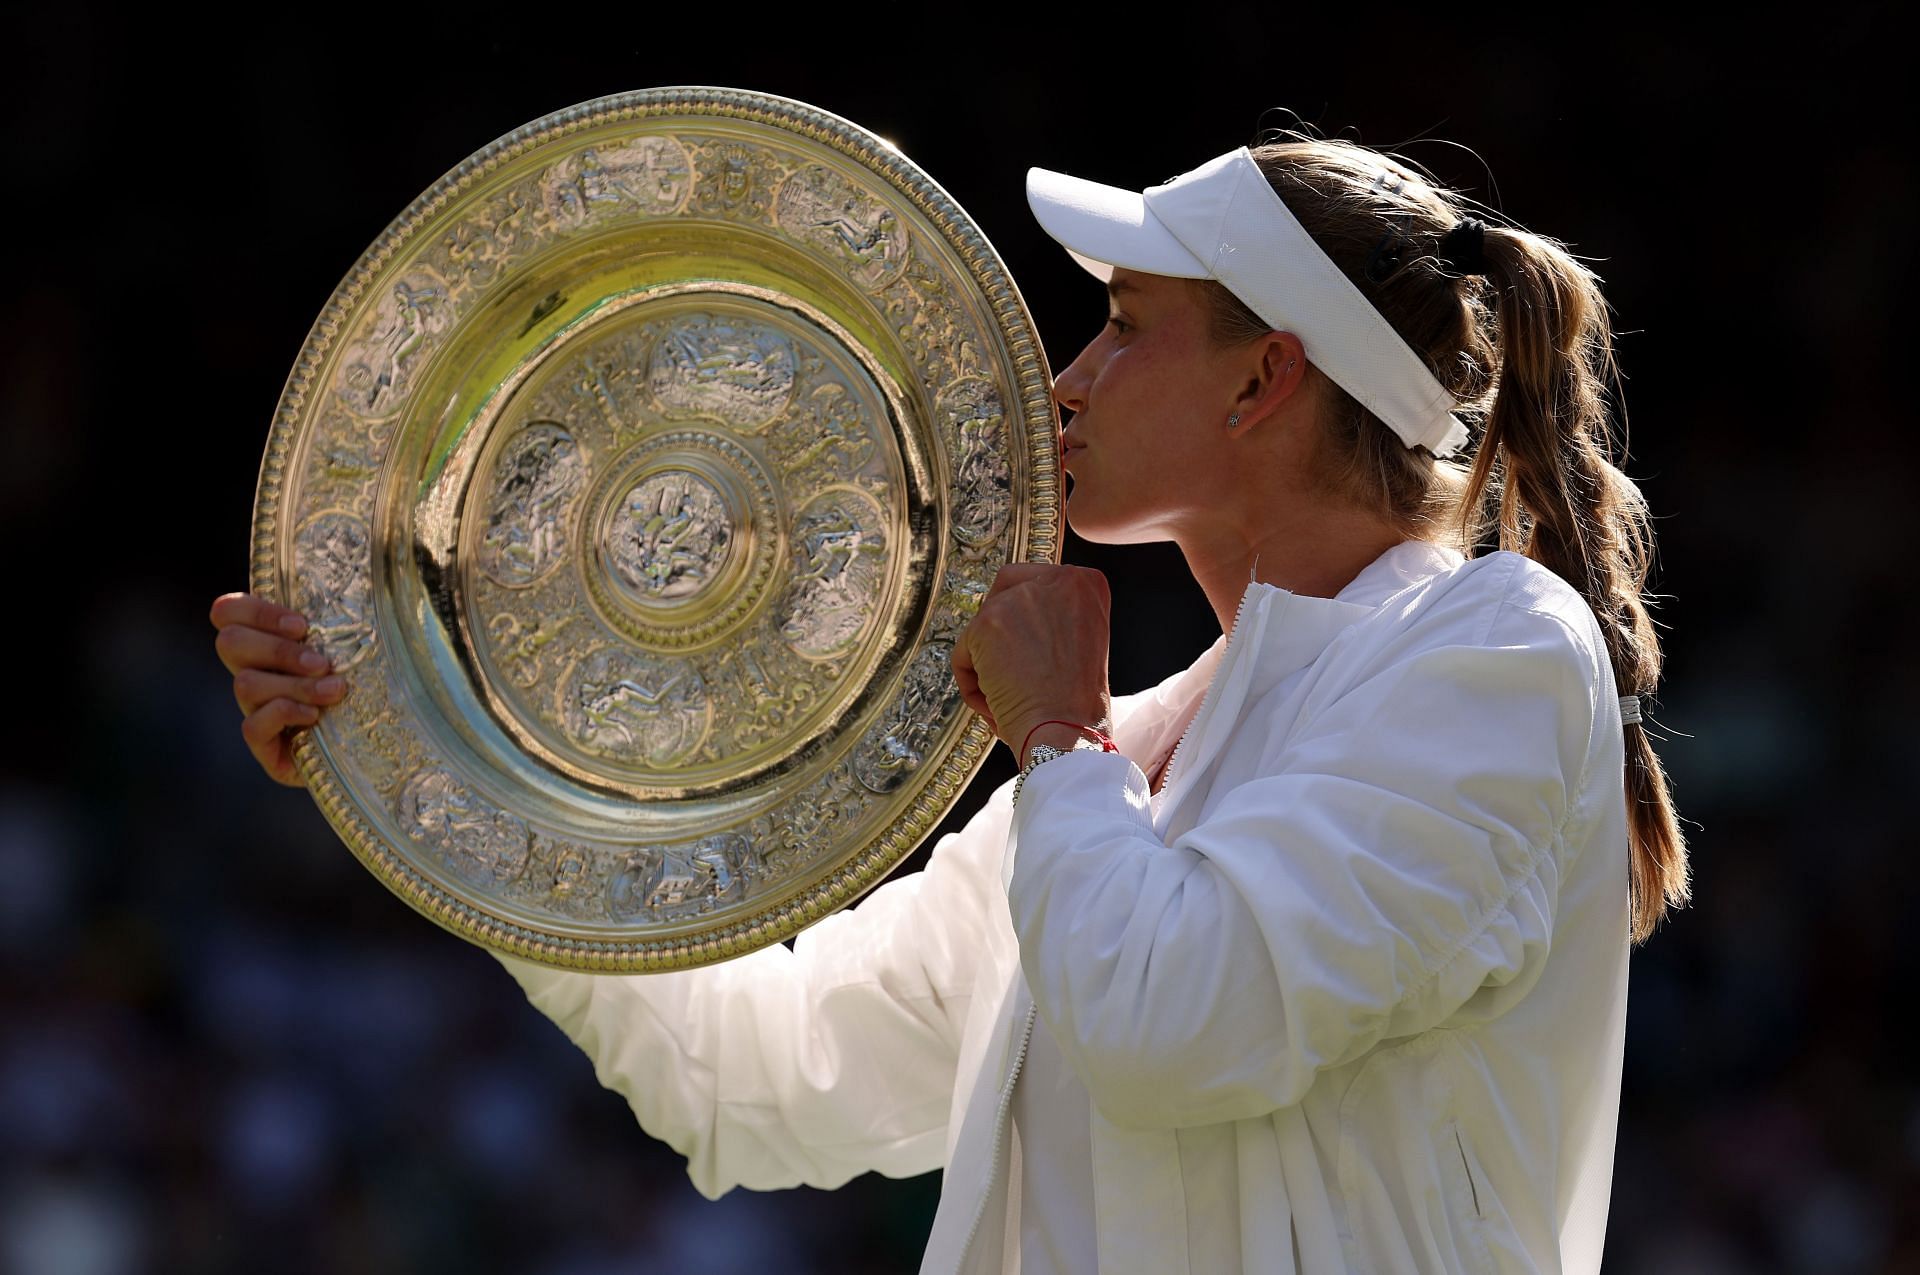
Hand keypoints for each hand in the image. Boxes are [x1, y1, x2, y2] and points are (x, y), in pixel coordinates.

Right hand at [209, 592, 348, 786]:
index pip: (228, 612)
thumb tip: (367, 581)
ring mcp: (253, 709)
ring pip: (245, 683)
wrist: (367, 747)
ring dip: (295, 684)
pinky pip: (252, 726)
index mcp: (266, 643)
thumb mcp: (352, 649)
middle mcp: (252, 672)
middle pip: (230, 643)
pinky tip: (315, 717)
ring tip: (333, 691)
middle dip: (280, 650)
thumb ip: (341, 622)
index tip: (302, 625)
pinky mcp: (263, 745)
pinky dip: (285, 714)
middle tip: (322, 663)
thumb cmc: (363, 687)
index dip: (257, 611)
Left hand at [950, 563, 1112, 762]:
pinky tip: (996, 705)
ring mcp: (1021, 598)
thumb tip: (1014, 616)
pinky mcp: (987, 623)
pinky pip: (963, 653)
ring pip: (982, 629)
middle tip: (1013, 676)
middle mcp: (1057, 578)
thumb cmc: (1075, 705)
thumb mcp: (1080, 642)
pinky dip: (971, 684)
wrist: (1067, 734)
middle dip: (999, 638)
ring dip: (988, 666)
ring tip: (1012, 700)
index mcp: (1086, 583)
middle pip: (1002, 595)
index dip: (1024, 622)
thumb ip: (1053, 617)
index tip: (1032, 655)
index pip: (1034, 582)